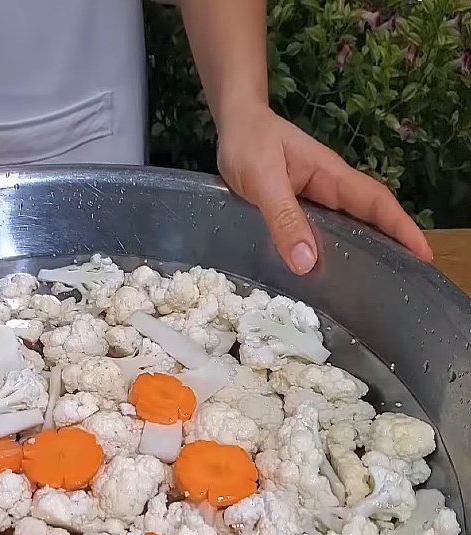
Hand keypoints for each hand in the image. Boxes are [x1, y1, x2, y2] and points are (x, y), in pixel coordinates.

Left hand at [215, 104, 432, 273]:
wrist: (234, 125)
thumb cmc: (250, 143)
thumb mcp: (263, 180)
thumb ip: (283, 218)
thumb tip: (306, 262)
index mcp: (332, 177)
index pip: (376, 203)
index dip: (402, 228)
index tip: (423, 255)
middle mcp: (329, 190)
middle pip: (368, 219)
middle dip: (390, 246)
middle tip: (403, 281)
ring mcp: (313, 200)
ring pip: (344, 228)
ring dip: (360, 252)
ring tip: (371, 286)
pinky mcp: (296, 209)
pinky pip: (319, 232)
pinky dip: (329, 251)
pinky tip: (325, 272)